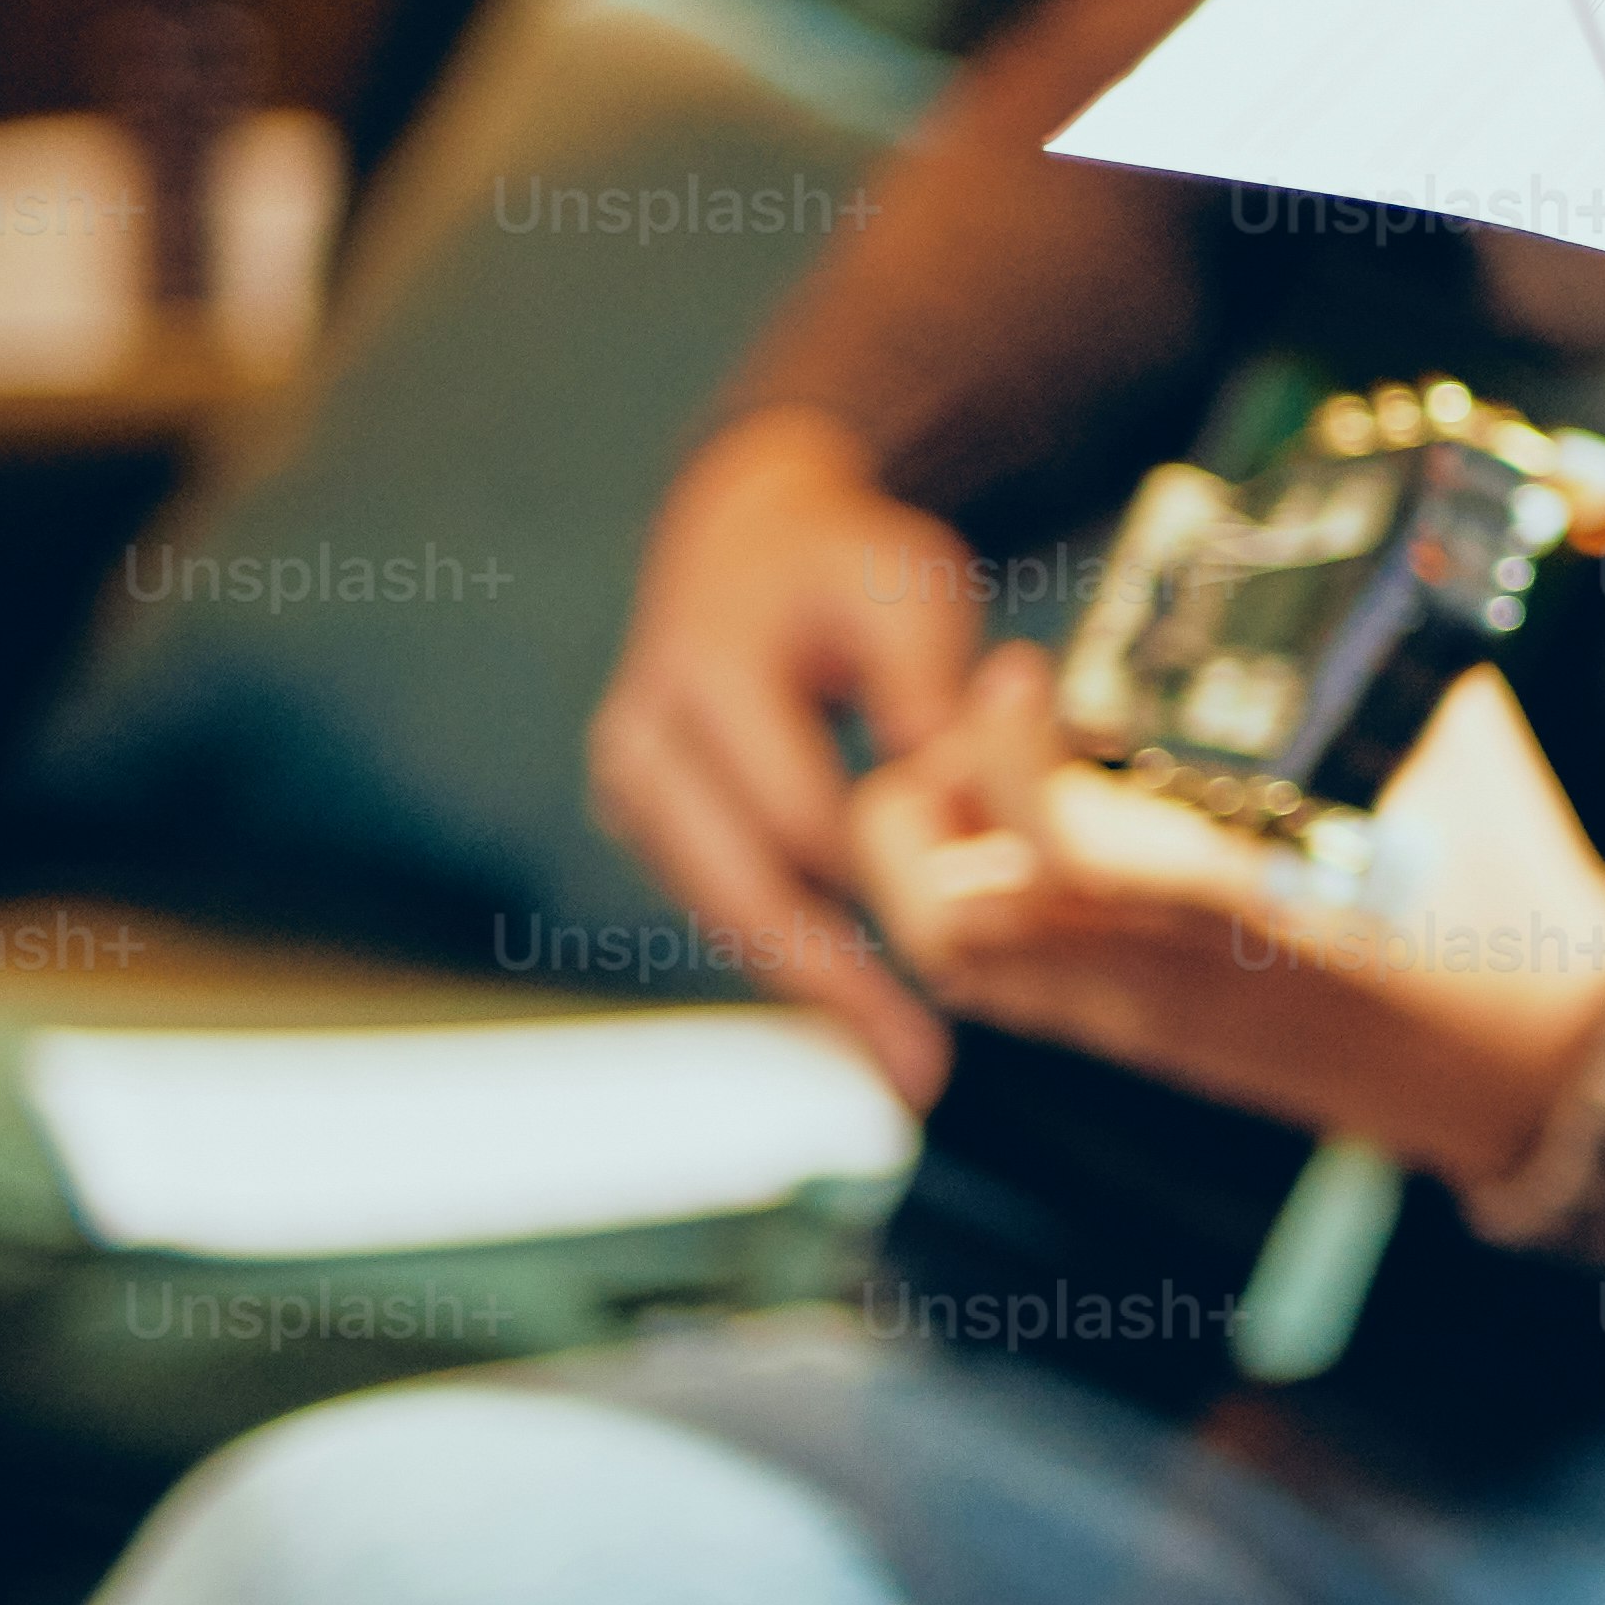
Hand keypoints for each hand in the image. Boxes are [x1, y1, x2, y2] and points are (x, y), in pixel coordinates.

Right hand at [591, 408, 990, 1096]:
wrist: (740, 537)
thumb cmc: (842, 564)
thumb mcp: (904, 586)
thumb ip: (925, 683)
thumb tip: (947, 789)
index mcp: (706, 676)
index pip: (799, 817)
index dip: (886, 887)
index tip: (970, 952)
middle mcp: (646, 742)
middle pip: (741, 892)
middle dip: (833, 987)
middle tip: (919, 1067)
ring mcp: (633, 788)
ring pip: (724, 914)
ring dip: (809, 991)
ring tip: (900, 1064)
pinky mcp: (648, 821)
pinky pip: (721, 902)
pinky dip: (789, 955)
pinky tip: (862, 1013)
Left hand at [843, 655, 1604, 1199]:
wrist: (1538, 1059)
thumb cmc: (1506, 901)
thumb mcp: (1454, 754)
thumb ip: (1372, 655)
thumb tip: (1343, 540)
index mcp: (1244, 905)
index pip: (1056, 848)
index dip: (1003, 753)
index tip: (1016, 675)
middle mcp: (1167, 976)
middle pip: (947, 922)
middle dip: (924, 812)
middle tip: (983, 729)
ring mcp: (1148, 1020)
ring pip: (960, 962)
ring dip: (937, 862)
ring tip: (1001, 782)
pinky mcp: (1152, 1040)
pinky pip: (1011, 984)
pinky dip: (982, 907)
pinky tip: (1044, 842)